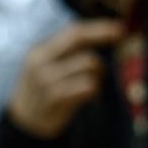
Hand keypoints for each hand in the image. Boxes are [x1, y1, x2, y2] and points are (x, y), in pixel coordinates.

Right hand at [7, 19, 124, 138]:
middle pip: (78, 40)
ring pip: (88, 63)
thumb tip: (101, 33)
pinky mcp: (56, 98)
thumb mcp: (44, 65)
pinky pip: (88, 86)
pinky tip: (87, 94)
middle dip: (102, 34)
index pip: (71, 32)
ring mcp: (48, 80)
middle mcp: (41, 63)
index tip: (119, 26)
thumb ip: (66, 51)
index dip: (97, 27)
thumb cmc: (43, 90)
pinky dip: (94, 88)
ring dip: (98, 71)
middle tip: (121, 35)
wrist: (25, 122)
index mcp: (39, 52)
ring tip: (93, 79)